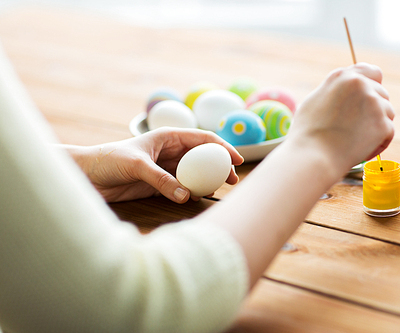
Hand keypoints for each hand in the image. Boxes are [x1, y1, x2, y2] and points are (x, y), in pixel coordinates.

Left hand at [67, 127, 243, 202]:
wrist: (87, 176)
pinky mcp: (160, 185)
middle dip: (219, 166)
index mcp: (168, 137)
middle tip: (232, 180)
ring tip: (220, 190)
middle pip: (203, 157)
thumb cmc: (108, 160)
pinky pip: (183, 187)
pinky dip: (193, 192)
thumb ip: (161, 180)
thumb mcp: (137, 165)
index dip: (222, 147)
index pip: (202, 139)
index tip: (236, 160)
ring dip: (208, 180)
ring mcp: (166, 168)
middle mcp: (170, 151)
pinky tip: (199, 197)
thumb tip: (186, 196)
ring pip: (195, 173)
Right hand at [287, 62, 394, 175]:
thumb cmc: (308, 134)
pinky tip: (362, 150)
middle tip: (356, 129)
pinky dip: (378, 143)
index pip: (372, 72)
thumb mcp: (315, 100)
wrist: (313, 156)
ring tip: (356, 140)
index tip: (370, 97)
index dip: (373, 85)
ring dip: (377, 126)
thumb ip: (335, 91)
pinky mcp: (383, 124)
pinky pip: (389, 131)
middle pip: (381, 94)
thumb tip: (346, 93)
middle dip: (373, 110)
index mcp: (342, 76)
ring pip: (387, 112)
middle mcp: (360, 84)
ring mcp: (374, 103)